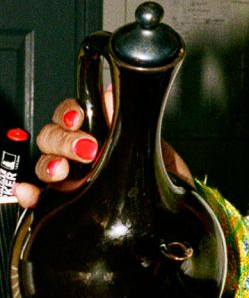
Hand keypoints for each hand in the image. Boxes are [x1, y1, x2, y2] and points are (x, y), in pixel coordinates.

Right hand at [13, 93, 191, 208]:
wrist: (170, 199)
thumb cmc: (159, 168)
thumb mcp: (150, 139)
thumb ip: (130, 118)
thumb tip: (111, 94)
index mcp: (98, 129)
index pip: (71, 113)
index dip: (68, 112)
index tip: (77, 118)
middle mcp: (79, 150)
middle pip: (52, 136)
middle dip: (64, 140)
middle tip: (87, 150)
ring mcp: (69, 176)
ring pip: (43, 162)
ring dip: (48, 164)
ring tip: (63, 172)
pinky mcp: (62, 203)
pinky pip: (37, 197)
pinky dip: (29, 193)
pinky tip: (30, 193)